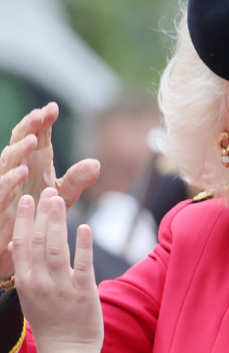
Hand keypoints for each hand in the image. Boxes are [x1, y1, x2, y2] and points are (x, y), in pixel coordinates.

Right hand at [0, 103, 100, 277]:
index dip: (43, 122)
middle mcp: (18, 170)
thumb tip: (96, 163)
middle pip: (21, 142)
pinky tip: (22, 171)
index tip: (53, 108)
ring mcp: (5, 185)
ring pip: (7, 161)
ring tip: (33, 139)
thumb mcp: (62, 196)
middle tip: (41, 113)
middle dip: (29, 126)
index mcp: (34, 164)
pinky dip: (10, 180)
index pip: (37, 137)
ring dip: (19, 150)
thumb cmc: (38, 215)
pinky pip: (1, 189)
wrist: (20, 244)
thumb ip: (76, 180)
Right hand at [11, 188, 104, 352]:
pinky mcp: (84, 292)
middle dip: (41, 213)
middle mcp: (39, 283)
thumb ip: (26, 271)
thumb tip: (16, 245)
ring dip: (58, 221)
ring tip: (60, 200)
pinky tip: (84, 226)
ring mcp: (61, 287)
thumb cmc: (50, 323)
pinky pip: (83, 264)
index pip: (19, 244)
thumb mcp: (30, 296)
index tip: (24, 199)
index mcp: (24, 282)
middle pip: (38, 241)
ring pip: (57, 248)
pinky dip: (83, 244)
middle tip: (46, 189)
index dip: (22, 220)